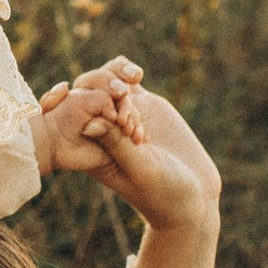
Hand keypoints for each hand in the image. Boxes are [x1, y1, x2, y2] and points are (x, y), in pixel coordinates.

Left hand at [41, 66, 219, 231]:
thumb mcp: (141, 170)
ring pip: (107, 81)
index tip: (105, 109)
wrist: (192, 196)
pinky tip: (136, 74)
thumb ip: (117, 146)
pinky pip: (129, 81)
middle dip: (102, 86)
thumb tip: (88, 123)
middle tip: (124, 96)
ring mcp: (124, 115)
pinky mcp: (145, 106)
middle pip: (88, 93)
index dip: (82, 101)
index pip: (75, 116)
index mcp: (91, 148)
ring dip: (115, 76)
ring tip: (132, 80)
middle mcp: (104, 129)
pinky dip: (129, 72)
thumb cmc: (163, 193)